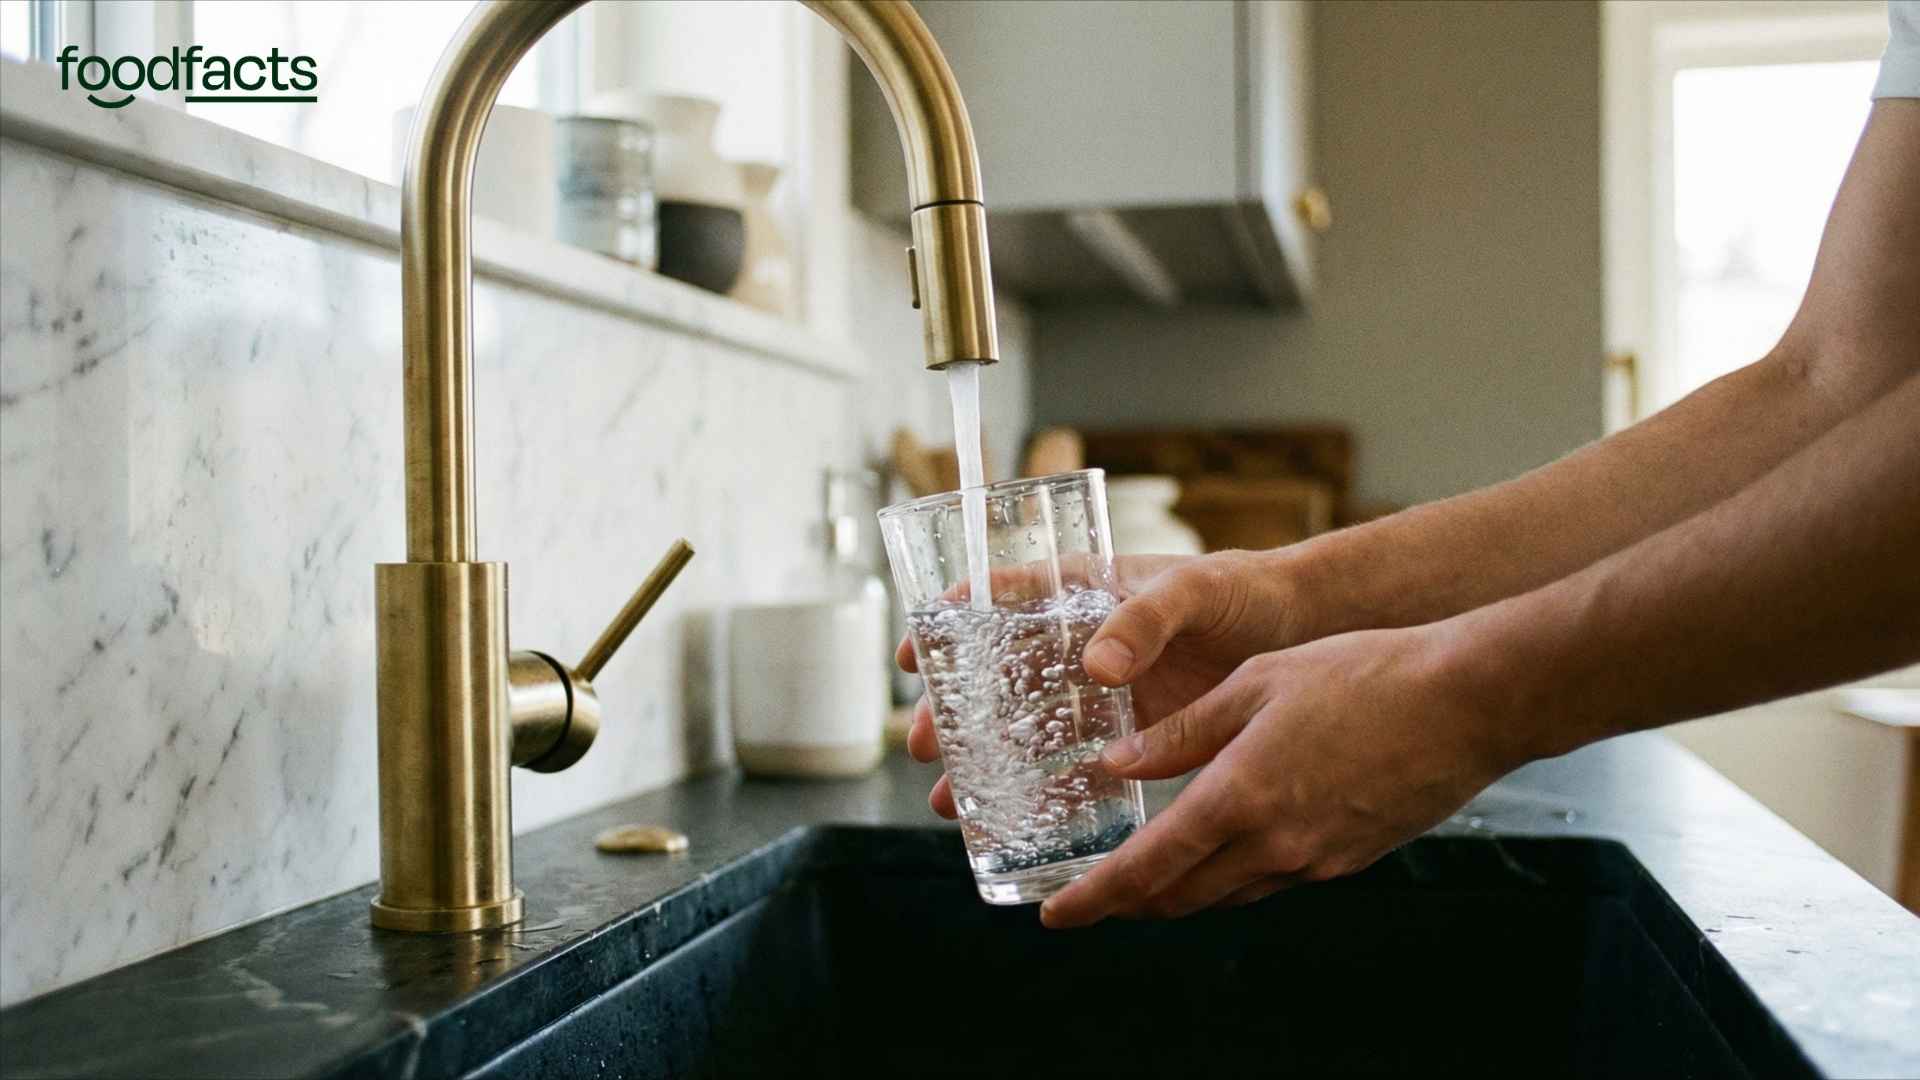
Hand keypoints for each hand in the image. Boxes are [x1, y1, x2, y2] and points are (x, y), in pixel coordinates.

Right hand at [900, 549, 1314, 816]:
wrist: (1305, 632)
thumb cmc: (1245, 590)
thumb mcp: (1193, 591)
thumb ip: (1144, 621)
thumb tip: (1096, 667)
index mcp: (1085, 591)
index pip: (1001, 598)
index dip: (949, 625)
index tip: (913, 655)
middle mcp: (1084, 642)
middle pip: (1000, 677)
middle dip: (956, 714)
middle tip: (923, 747)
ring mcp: (1106, 692)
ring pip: (1030, 728)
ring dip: (989, 763)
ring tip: (950, 802)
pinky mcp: (1135, 734)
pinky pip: (1079, 764)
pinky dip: (1047, 790)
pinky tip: (1022, 819)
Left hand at [1038, 624, 1513, 926]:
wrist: (1468, 702)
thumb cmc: (1364, 674)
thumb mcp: (1256, 684)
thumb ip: (1182, 731)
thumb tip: (1118, 765)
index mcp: (1239, 798)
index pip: (1146, 870)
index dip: (1093, 900)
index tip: (1054, 916)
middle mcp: (1273, 845)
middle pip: (1179, 897)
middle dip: (1128, 904)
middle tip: (1090, 899)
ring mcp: (1315, 860)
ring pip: (1225, 893)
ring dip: (1179, 892)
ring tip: (1146, 876)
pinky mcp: (1348, 858)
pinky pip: (1270, 879)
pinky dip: (1231, 873)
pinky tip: (1224, 845)